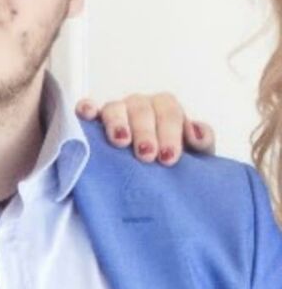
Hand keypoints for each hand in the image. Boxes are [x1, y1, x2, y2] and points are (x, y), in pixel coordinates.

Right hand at [76, 93, 214, 164]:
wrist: (154, 181)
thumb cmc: (171, 165)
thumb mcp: (196, 157)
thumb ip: (202, 142)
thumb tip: (196, 133)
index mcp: (165, 110)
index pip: (169, 111)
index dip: (170, 132)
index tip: (168, 157)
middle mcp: (140, 107)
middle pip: (141, 109)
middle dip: (145, 132)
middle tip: (147, 155)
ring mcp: (117, 114)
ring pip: (115, 108)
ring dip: (117, 123)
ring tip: (120, 142)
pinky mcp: (95, 124)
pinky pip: (88, 110)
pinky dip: (86, 109)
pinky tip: (86, 115)